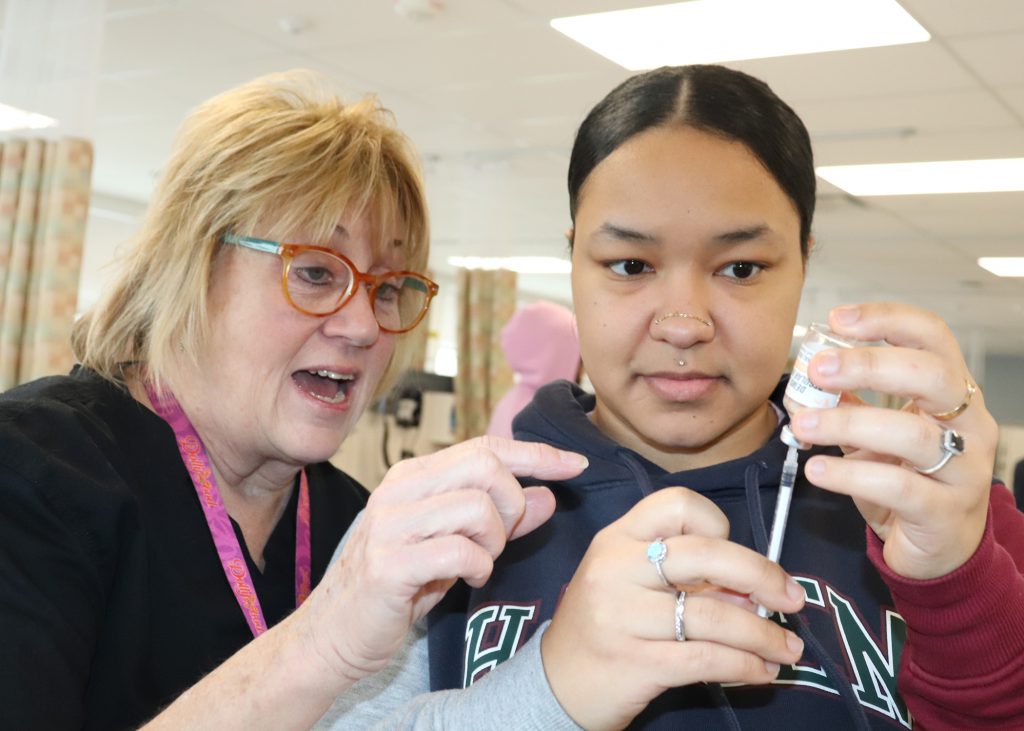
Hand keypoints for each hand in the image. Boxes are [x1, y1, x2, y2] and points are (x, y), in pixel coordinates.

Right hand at [299, 436, 587, 683]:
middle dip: (512, 503)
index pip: (485, 446)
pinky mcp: (388, 563)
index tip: (575, 465)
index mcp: (413, 476)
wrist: (334, 635)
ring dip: (494, 542)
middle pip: (485, 466)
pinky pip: (460, 551)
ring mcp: (390, 524)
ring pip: (477, 508)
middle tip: (501, 539)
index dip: (536, 454)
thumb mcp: (454, 547)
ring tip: (477, 562)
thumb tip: (546, 494)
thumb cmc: (396, 588)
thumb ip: (500, 520)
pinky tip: (466, 578)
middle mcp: (398, 490)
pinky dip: (478, 567)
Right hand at [541, 488, 805, 730]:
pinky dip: (746, 666)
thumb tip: (754, 591)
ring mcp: (622, 615)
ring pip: (713, 615)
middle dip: (762, 576)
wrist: (555, 683)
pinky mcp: (635, 662)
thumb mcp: (629, 582)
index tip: (733, 557)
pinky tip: (763, 672)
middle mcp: (616, 568)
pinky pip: (707, 658)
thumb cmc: (604, 623)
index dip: (717, 524)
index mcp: (618, 538)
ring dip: (763, 635)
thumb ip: (684, 575)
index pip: (677, 505)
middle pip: (706, 555)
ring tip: (788, 650)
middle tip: (793, 600)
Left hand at [789, 302, 997, 579]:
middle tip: (816, 369)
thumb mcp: (877, 430)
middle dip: (868, 365)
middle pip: (931, 376)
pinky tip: (817, 470)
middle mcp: (969, 425)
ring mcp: (965, 469)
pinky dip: (851, 474)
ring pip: (912, 434)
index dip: (886, 319)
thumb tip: (807, 369)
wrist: (938, 549)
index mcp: (953, 392)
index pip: (932, 336)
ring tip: (803, 424)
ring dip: (847, 422)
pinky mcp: (945, 513)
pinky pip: (898, 487)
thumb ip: (849, 398)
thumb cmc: (908, 477)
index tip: (837, 319)